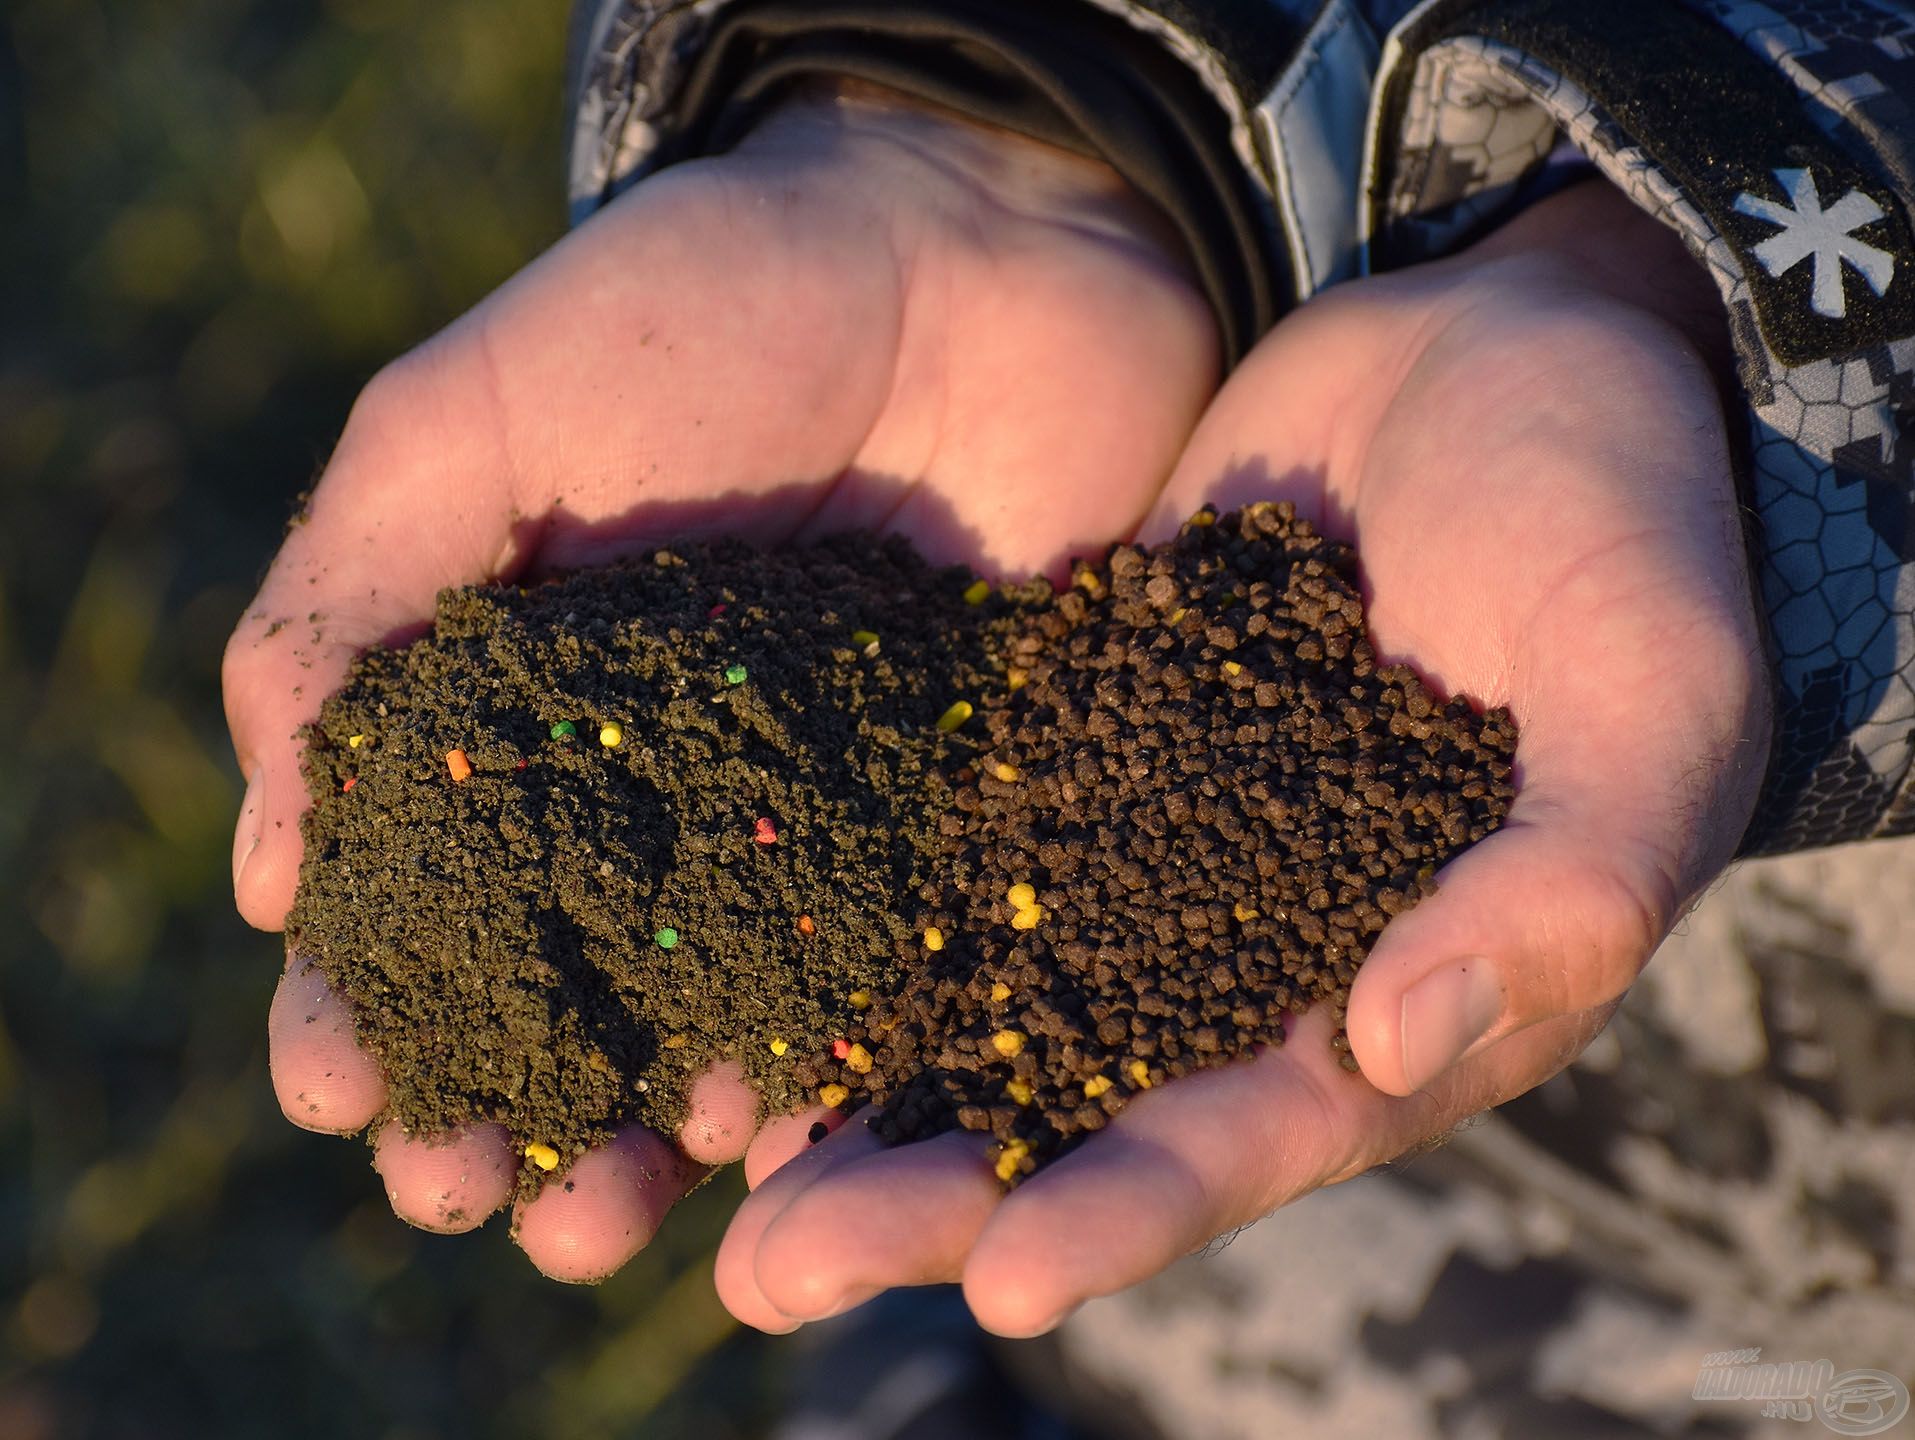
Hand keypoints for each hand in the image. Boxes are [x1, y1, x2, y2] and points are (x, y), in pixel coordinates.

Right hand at [225, 83, 1218, 1278]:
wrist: (982, 243)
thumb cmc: (707, 302)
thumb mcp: (478, 416)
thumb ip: (353, 606)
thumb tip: (268, 864)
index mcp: (522, 708)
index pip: (422, 889)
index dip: (369, 998)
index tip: (342, 1087)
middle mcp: (661, 788)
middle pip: (568, 993)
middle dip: (510, 1108)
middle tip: (472, 1199)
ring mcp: (812, 816)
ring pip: (720, 1023)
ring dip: (654, 1137)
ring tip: (610, 1218)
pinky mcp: (957, 815)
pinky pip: (896, 975)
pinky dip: (842, 1067)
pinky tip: (794, 1140)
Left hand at [715, 179, 1772, 1333]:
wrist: (1504, 350)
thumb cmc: (1617, 521)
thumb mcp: (1646, 690)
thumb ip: (1567, 876)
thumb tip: (1396, 1039)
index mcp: (1404, 982)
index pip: (1254, 1131)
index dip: (1129, 1210)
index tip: (1003, 1281)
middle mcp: (1256, 946)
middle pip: (1080, 1097)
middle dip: (939, 1192)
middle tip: (775, 1274)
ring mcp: (1150, 843)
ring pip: (988, 991)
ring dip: (861, 1086)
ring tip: (709, 1174)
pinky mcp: (1070, 738)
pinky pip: (952, 837)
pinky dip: (857, 904)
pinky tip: (736, 955)